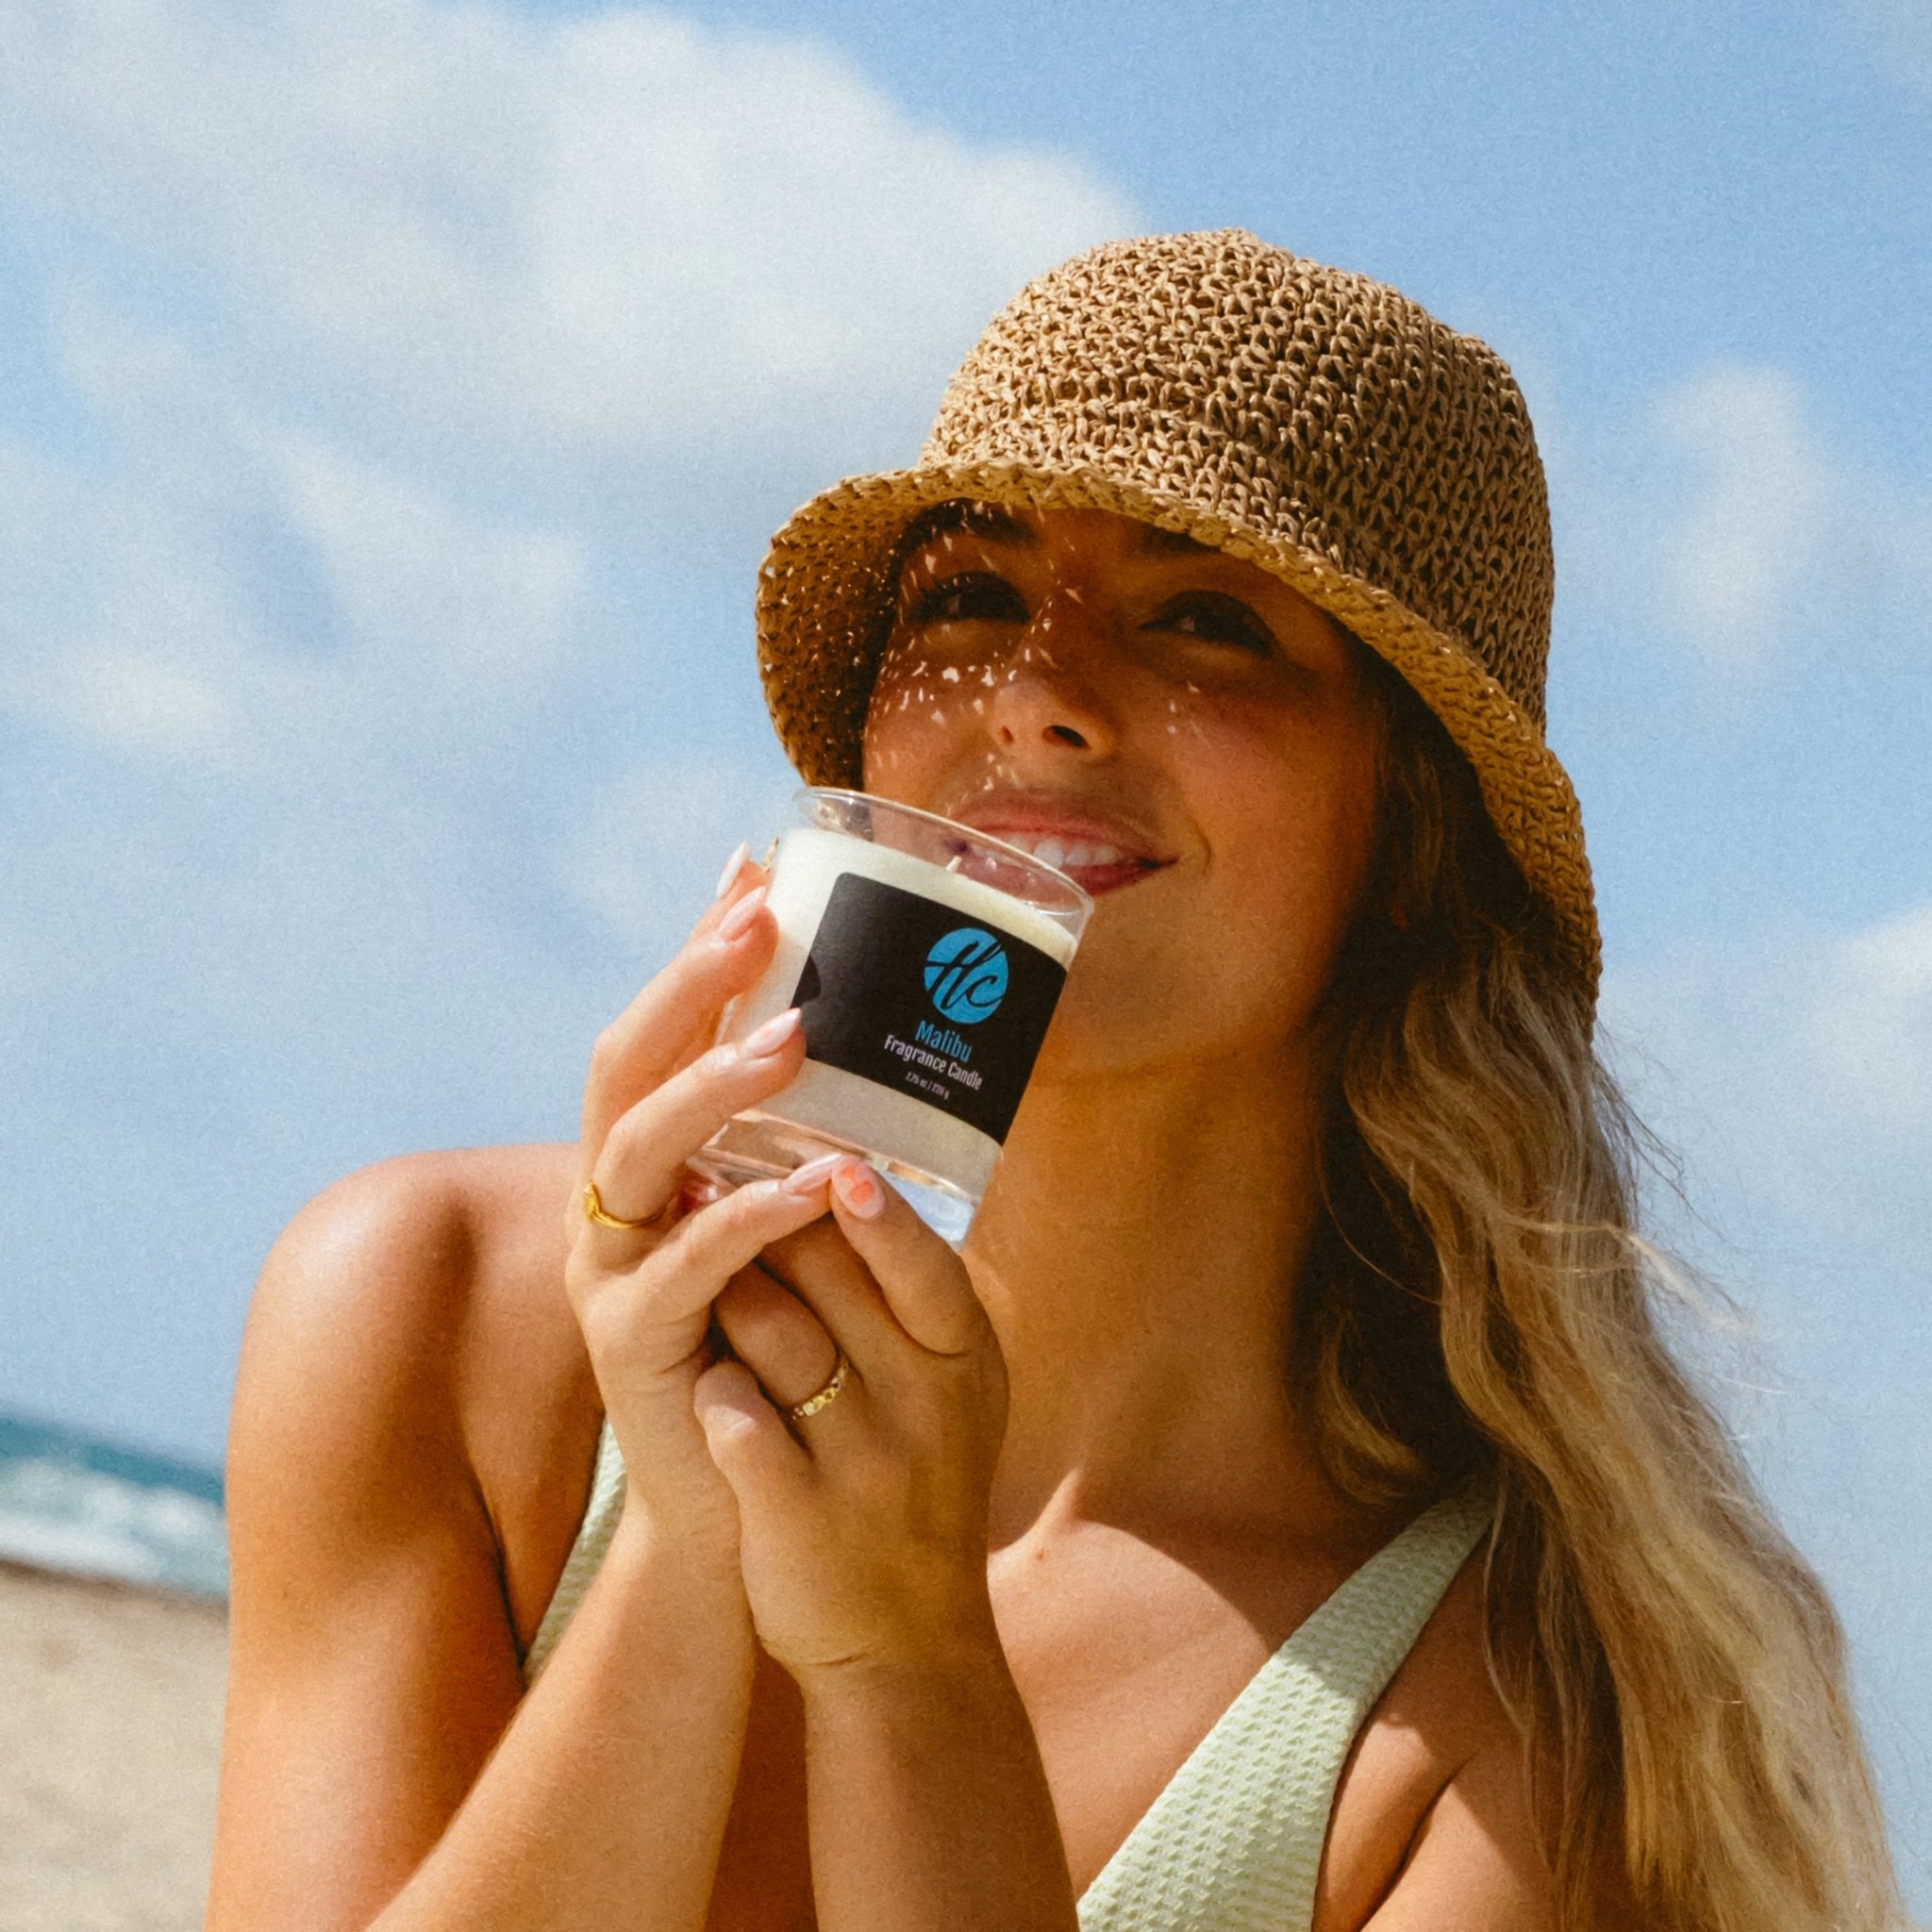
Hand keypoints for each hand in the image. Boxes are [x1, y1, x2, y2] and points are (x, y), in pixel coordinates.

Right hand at [564, 853, 835, 1552]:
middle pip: (624, 1063)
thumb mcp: (790, 1237)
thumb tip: (886, 1056)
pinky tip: (805, 1182)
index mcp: (646, 1164)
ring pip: (638, 1151)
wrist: (739, 1510)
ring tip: (795, 1036)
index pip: (661, 1030)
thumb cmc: (780, 1356)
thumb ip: (806, 1152)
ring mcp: (608, 1269)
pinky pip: (683, 1266)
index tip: (752, 862)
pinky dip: (743, 1218)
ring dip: (714, 1085)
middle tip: (760, 914)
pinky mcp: (630, 1345)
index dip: (698, 948)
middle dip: (689, 982)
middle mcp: (610, 1201)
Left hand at [690, 1161, 1009, 1682]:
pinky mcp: (795, 1516)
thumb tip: (850, 1179)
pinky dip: (715, 1393)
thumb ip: (916, 1299)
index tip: (840, 1167)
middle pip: (829, 1282)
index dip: (879, 1216)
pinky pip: (733, 1419)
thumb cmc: (921, 1492)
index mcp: (963, 1365)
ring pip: (772, 1337)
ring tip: (709, 1287)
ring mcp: (859, 1462)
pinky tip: (707, 1389)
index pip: (924, 1266)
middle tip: (720, 1195)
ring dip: (731, 1302)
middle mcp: (921, 1406)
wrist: (907, 1649)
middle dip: (769, 1233)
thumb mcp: (954, 1394)